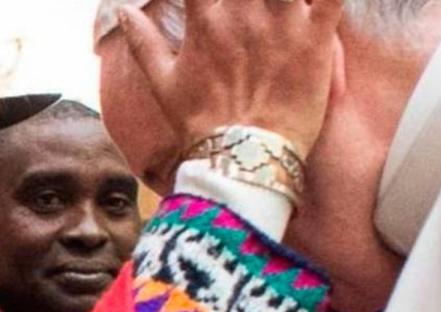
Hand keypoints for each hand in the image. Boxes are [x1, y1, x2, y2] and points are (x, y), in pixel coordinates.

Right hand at [116, 0, 342, 157]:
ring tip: (281, 1)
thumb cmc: (202, 128)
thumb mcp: (163, 86)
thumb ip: (143, 43)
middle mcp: (243, 16)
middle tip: (250, 3)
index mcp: (206, 22)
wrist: (243, 165)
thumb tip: (123, 11)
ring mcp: (283, 26)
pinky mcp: (317, 42)